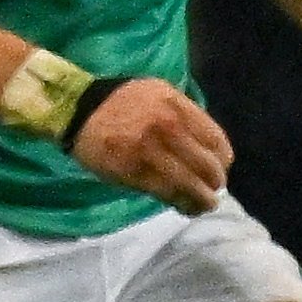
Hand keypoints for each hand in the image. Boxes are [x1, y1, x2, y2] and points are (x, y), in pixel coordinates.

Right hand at [71, 78, 234, 214]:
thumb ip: (186, 115)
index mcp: (178, 107)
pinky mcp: (134, 173)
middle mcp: (169, 129)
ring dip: (203, 200)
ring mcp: (151, 152)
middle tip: (212, 188)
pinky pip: (168, 194)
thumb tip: (209, 145)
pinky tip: (186, 207)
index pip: (215, 141)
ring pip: (191, 185)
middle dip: (215, 182)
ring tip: (204, 205)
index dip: (222, 160)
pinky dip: (183, 204)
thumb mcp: (160, 93)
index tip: (221, 167)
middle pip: (208, 166)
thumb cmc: (122, 102)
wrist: (78, 109)